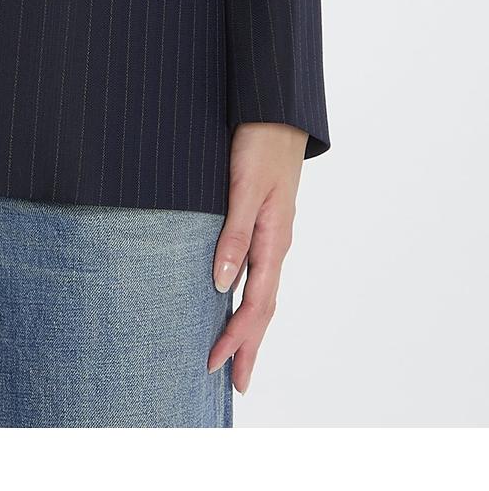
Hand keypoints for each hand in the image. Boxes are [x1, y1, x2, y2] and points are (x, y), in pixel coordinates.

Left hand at [207, 122, 307, 393]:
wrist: (275, 108)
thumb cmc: (260, 143)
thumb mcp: (243, 187)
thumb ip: (233, 234)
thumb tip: (221, 284)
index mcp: (272, 240)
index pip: (255, 304)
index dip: (236, 337)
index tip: (215, 364)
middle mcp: (274, 243)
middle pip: (263, 307)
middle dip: (248, 345)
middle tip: (233, 382)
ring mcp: (271, 233)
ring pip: (262, 291)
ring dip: (249, 325)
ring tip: (235, 353)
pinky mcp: (264, 220)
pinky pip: (258, 271)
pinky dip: (248, 296)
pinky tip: (234, 299)